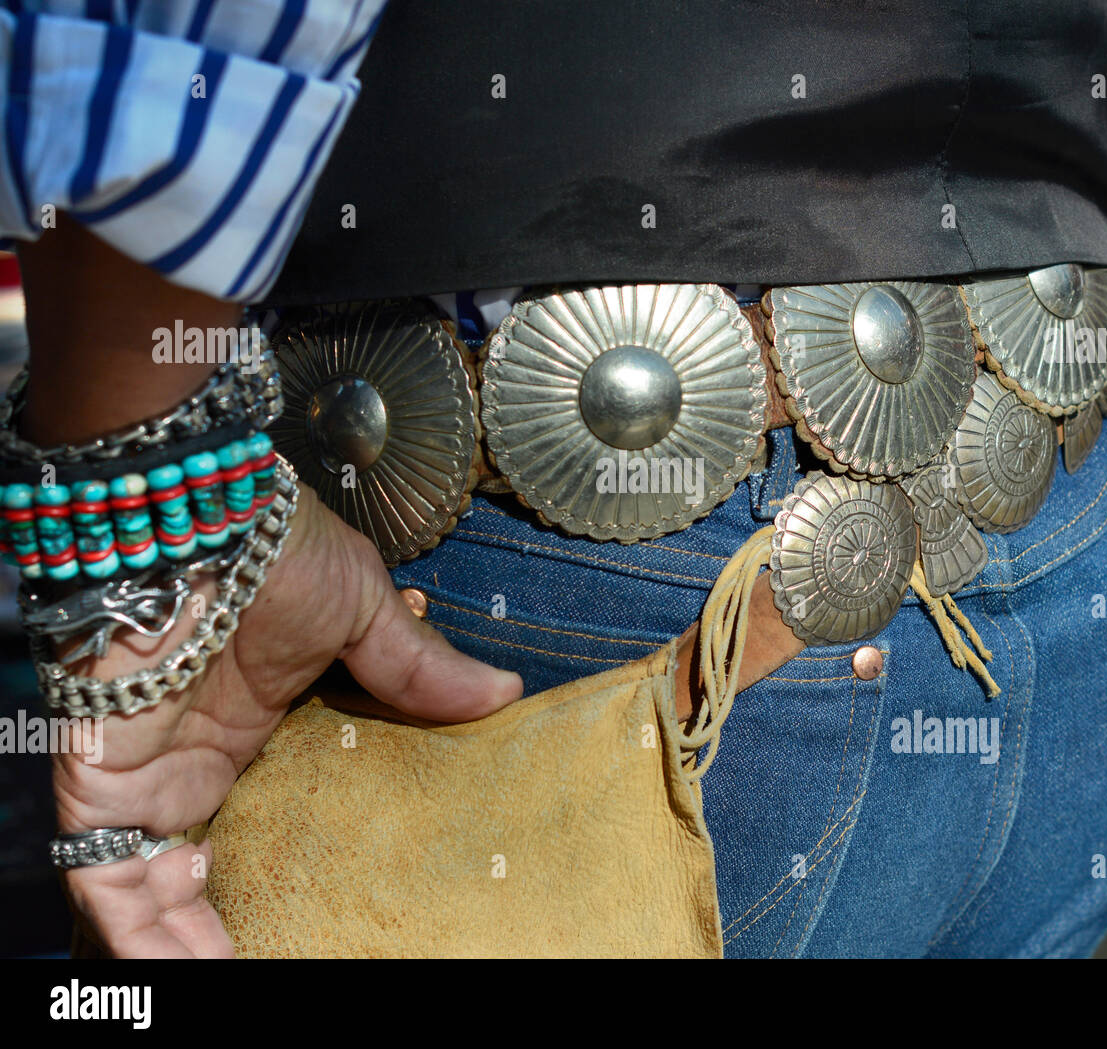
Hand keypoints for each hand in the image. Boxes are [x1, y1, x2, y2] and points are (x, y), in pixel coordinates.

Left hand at [51, 484, 522, 957]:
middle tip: (293, 957)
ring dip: (186, 951)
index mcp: (250, 729)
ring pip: (149, 897)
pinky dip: (143, 940)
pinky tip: (192, 970)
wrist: (196, 518)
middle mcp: (193, 765)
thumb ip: (420, 667)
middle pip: (201, 871)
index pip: (264, 817)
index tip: (331, 903)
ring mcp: (145, 783)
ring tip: (239, 981)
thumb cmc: (270, 546)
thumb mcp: (366, 613)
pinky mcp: (103, 791)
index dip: (287, 869)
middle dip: (232, 926)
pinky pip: (107, 886)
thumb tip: (501, 692)